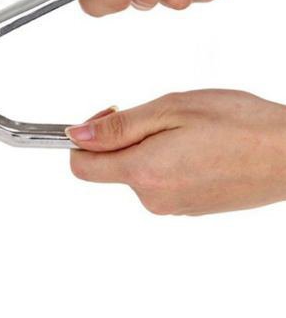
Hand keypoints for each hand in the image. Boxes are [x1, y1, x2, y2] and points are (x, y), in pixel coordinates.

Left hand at [67, 90, 285, 214]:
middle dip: (124, 138)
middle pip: (112, 167)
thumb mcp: (170, 110)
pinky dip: (167, 161)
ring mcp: (172, 206)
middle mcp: (153, 198)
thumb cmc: (240, 126)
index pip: (82, 166)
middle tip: (159, 117)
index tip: (103, 118)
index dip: (82, 139)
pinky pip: (161, 181)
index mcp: (143, 172)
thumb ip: (119, 127)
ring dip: (149, 148)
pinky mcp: (188, 207)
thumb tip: (77, 135)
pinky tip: (197, 148)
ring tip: (187, 132)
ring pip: (138, 171)